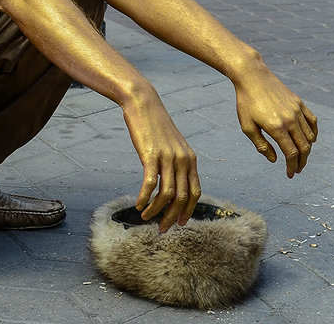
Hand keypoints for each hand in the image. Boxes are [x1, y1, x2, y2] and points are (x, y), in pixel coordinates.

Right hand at [122, 89, 201, 232]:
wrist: (143, 103)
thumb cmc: (155, 124)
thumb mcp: (172, 144)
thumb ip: (176, 162)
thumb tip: (172, 183)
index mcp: (190, 158)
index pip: (195, 192)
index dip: (188, 211)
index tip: (179, 223)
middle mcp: (182, 159)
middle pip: (181, 198)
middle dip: (172, 217)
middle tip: (162, 229)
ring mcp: (167, 157)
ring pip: (166, 194)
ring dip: (156, 211)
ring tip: (145, 218)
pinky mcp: (151, 155)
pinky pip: (150, 184)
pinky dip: (144, 198)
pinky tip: (138, 204)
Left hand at [234, 65, 317, 177]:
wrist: (252, 76)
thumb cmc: (246, 101)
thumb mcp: (247, 126)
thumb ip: (261, 145)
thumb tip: (275, 160)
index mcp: (276, 127)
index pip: (291, 154)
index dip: (292, 167)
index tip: (290, 174)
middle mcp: (290, 120)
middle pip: (304, 148)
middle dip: (302, 162)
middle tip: (297, 169)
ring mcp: (297, 110)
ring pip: (310, 137)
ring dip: (307, 150)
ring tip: (300, 156)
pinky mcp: (299, 103)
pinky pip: (312, 122)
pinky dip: (313, 134)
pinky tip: (309, 140)